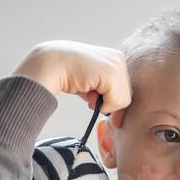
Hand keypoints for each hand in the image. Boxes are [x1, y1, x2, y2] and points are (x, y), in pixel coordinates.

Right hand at [12, 40, 131, 125]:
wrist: (52, 65)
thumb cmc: (69, 75)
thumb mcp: (93, 85)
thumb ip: (106, 96)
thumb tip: (118, 120)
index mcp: (116, 59)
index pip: (125, 91)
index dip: (112, 101)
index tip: (97, 100)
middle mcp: (119, 59)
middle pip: (126, 97)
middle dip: (108, 102)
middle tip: (89, 92)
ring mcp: (117, 65)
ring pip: (123, 101)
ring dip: (104, 104)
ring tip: (88, 90)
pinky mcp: (112, 73)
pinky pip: (117, 102)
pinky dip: (103, 105)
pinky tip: (89, 91)